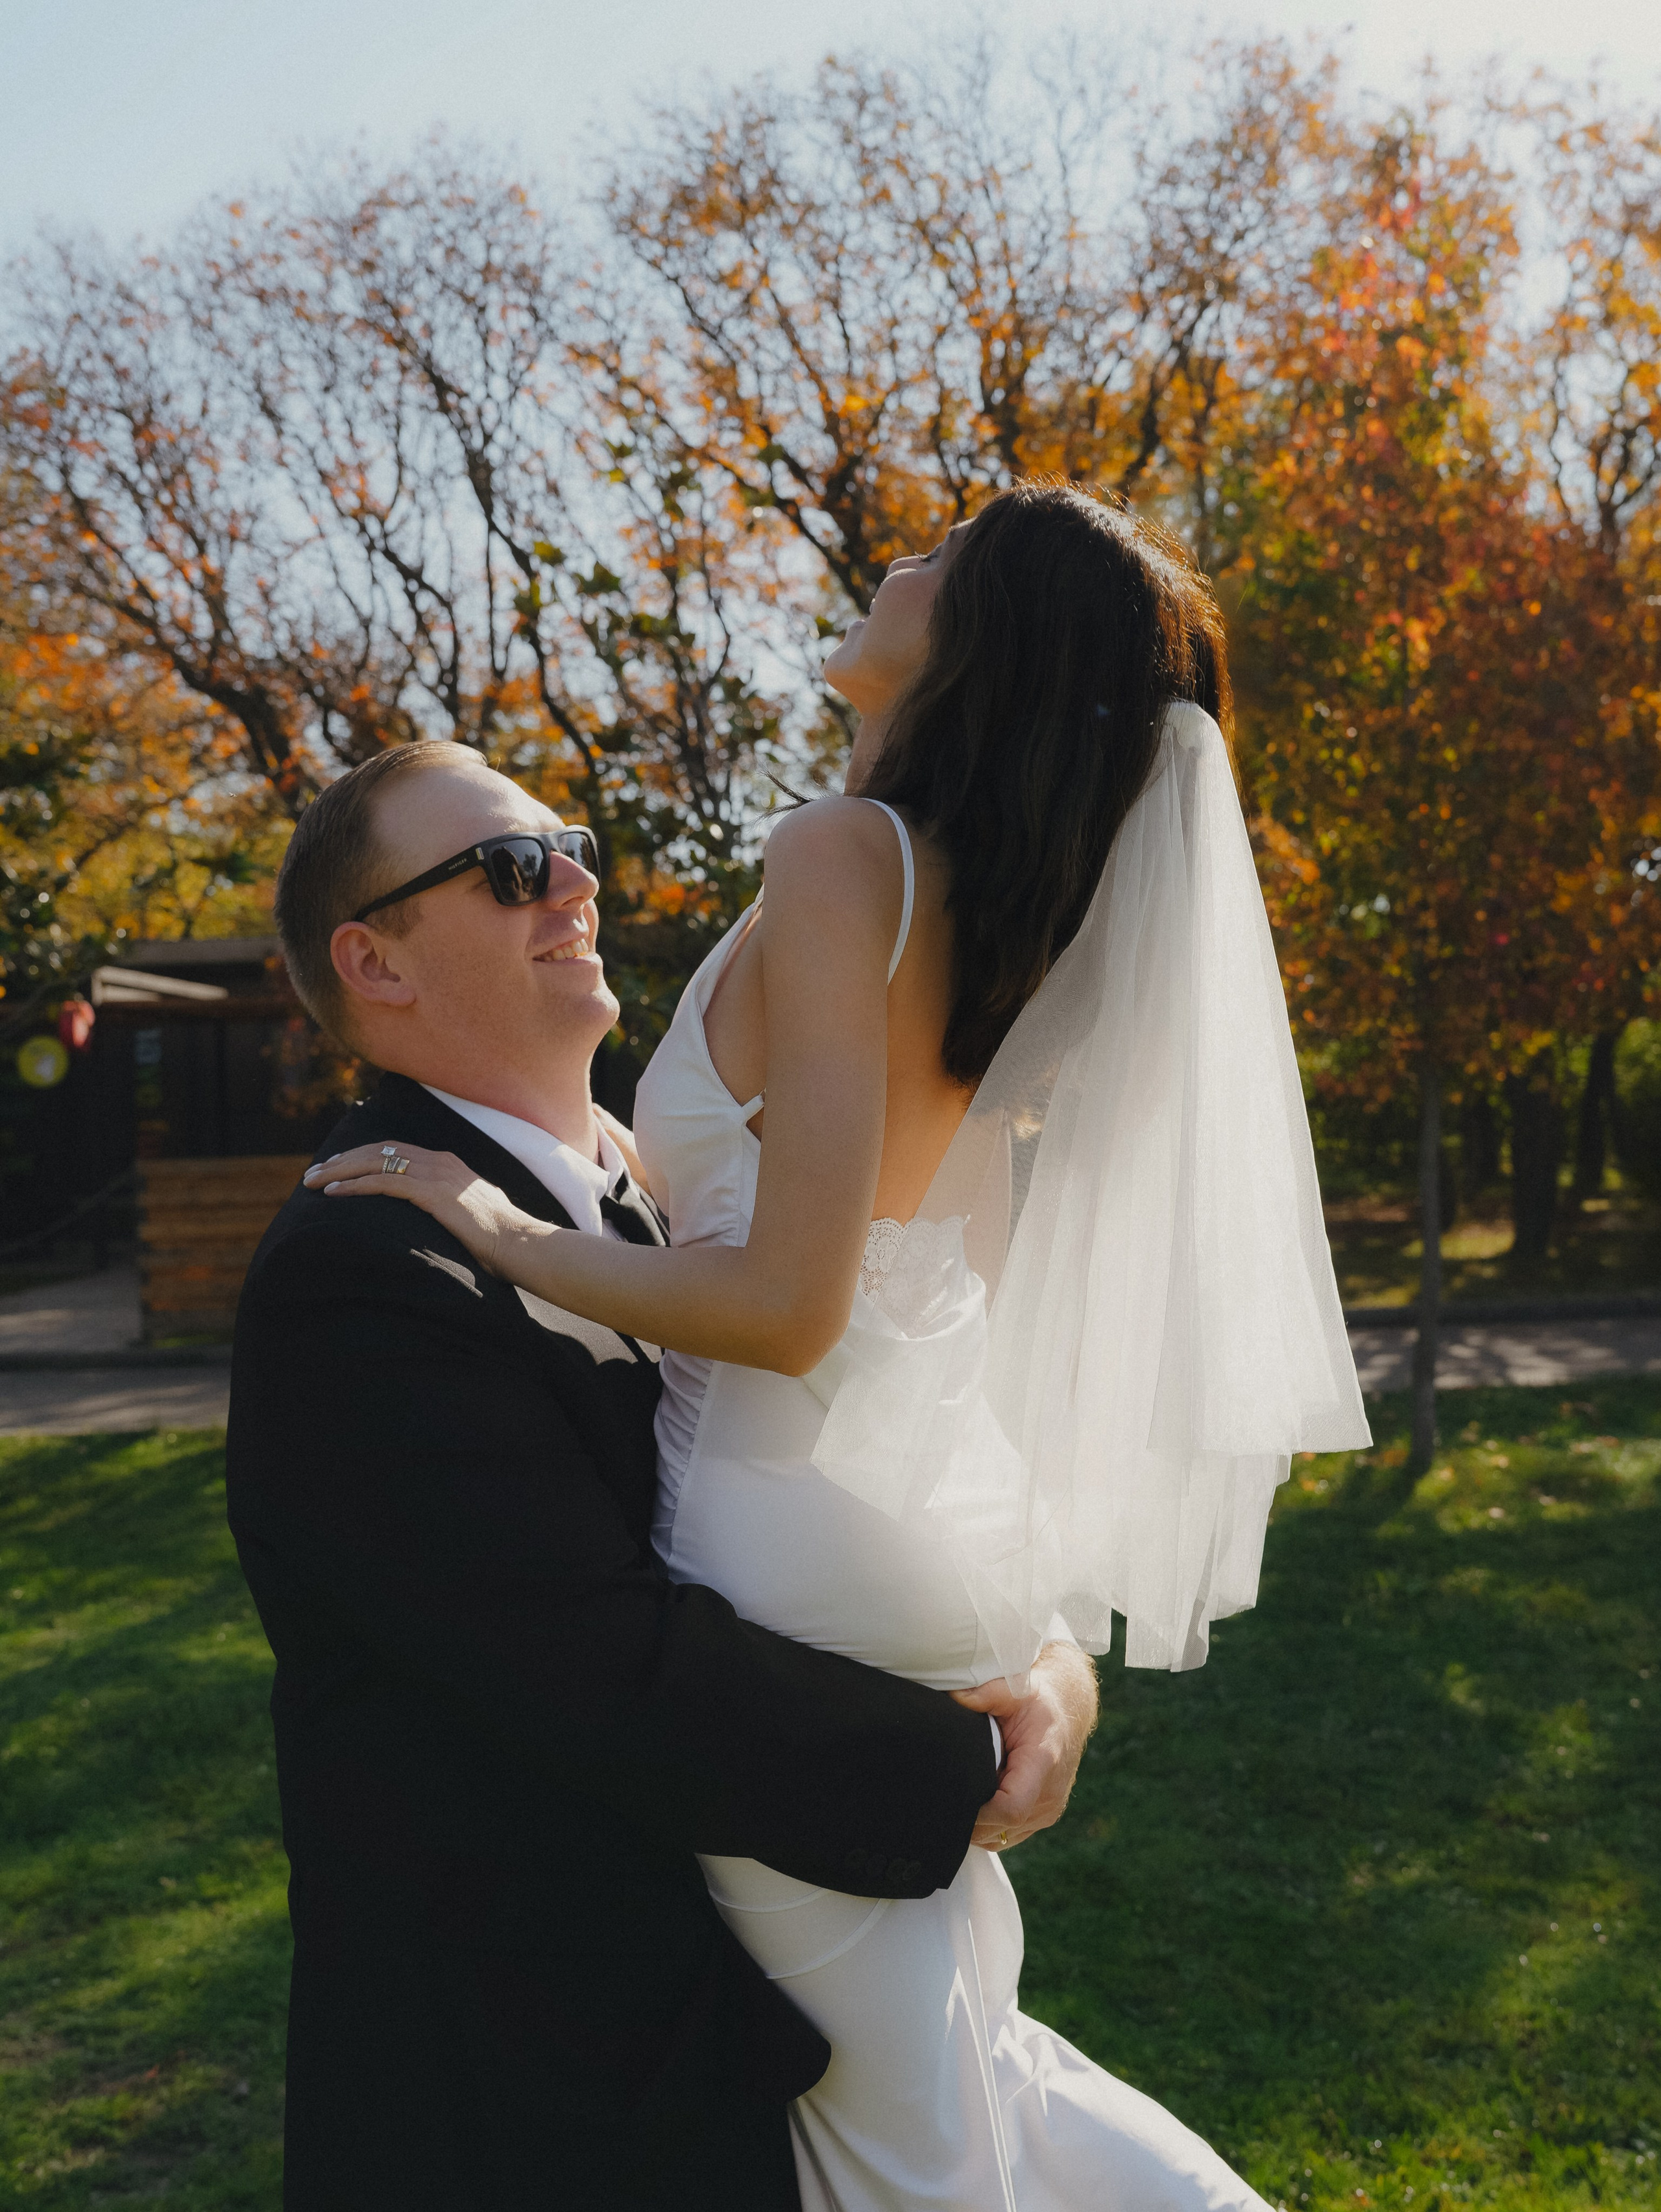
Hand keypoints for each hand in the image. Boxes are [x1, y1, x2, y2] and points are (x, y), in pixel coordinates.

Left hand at [301, 1142, 555, 1281]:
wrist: (521, 1244)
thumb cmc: (500, 1239)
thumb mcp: (470, 1214)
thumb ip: (450, 1206)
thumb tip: (437, 1217)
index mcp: (449, 1164)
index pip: (395, 1151)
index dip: (361, 1156)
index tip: (336, 1167)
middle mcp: (441, 1162)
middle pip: (379, 1151)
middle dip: (341, 1160)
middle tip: (312, 1173)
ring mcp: (437, 1175)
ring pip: (376, 1162)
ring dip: (339, 1170)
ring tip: (312, 1181)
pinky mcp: (433, 1193)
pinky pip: (383, 1183)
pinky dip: (354, 1186)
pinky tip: (333, 1192)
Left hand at [955, 1642, 1098, 1852]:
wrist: (1066, 1714)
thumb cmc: (1036, 1703)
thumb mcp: (1013, 1690)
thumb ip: (985, 1693)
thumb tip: (955, 1697)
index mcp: (1042, 1763)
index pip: (1011, 1807)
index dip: (980, 1810)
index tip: (957, 1792)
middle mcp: (1049, 1795)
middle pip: (1000, 1828)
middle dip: (969, 1817)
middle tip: (945, 1794)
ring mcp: (1047, 1811)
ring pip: (1001, 1838)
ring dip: (977, 1825)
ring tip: (961, 1795)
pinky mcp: (1041, 1818)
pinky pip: (1007, 1836)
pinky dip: (988, 1827)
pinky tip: (976, 1802)